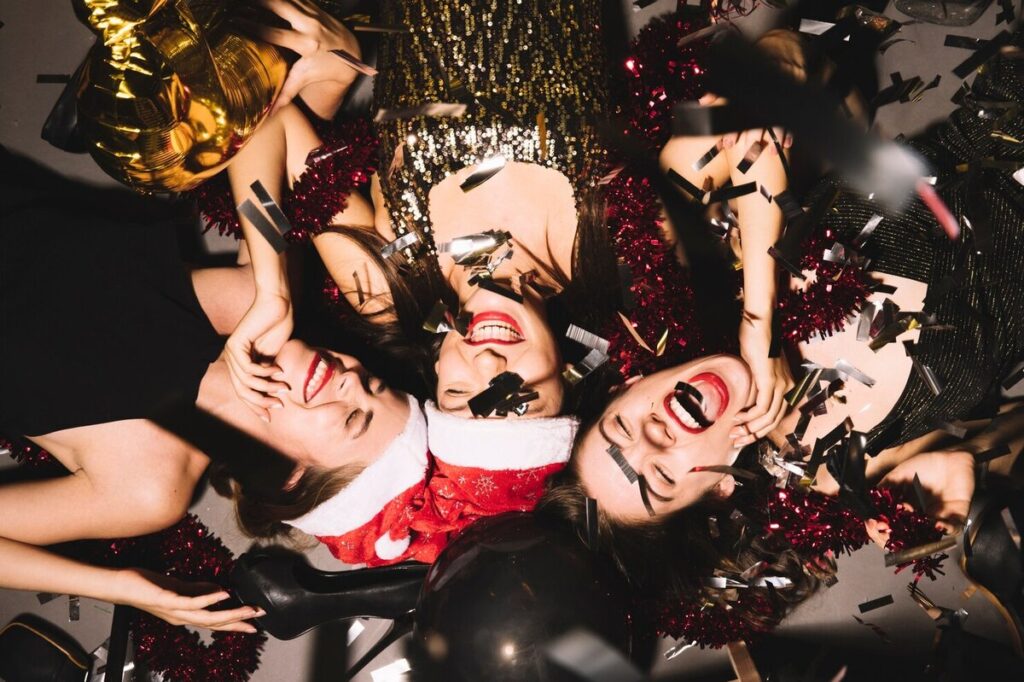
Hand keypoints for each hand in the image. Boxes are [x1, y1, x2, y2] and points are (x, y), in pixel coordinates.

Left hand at [115, 568, 263, 632]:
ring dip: (230, 613)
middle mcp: (180, 616)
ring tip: (248, 609)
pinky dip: (209, 598)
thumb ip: (197, 589)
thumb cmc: (145, 586)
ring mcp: (174, 610)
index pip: (213, 622)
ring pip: (207, 616)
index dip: (234, 624)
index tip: (253, 626)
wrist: (118, 586)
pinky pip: (191, 601)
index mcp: (184, 614)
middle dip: (238, 621)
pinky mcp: (166, 599)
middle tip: (259, 617)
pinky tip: (223, 593)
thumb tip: (220, 590)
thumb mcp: (176, 588)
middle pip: (214, 622)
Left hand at [224, 290, 292, 419]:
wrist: (277, 304)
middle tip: (279, 406)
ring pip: (247, 382)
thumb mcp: (275, 356)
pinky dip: (265, 373)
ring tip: (284, 388)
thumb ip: (270, 374)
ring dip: (268, 388)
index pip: (244, 391)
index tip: (271, 416)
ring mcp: (231, 352)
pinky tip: (278, 371)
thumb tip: (275, 396)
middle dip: (261, 402)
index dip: (256, 406)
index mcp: (239, 363)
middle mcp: (230, 359)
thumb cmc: (278, 326)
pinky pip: (250, 369)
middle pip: (242, 391)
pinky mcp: (235, 345)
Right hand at [243, 0, 371, 113]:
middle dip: (257, 3)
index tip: (234, 22)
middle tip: (238, 5)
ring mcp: (313, 12)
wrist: (354, 54)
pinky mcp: (315, 6)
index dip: (252, 26)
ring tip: (249, 2)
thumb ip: (287, 92)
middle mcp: (309, 25)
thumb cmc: (328, 67)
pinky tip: (267, 2)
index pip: (272, 32)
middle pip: (278, 5)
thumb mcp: (307, 78)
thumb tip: (270, 112)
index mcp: (306, 44)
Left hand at [696, 93, 791, 154]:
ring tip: (773, 152)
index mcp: (746, 103)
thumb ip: (716, 95)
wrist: (769, 72)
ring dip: (775, 140)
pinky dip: (789, 133)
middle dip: (753, 140)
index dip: (733, 133)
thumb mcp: (730, 89)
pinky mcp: (784, 110)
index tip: (727, 144)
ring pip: (776, 124)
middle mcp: (760, 107)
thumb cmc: (745, 85)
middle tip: (748, 155)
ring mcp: (773, 109)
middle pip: (757, 125)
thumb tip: (702, 102)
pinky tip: (787, 145)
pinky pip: (788, 122)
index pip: (738, 120)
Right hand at [732, 314, 793, 444]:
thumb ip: (755, 385)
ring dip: (750, 429)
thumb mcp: (756, 369)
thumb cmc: (755, 341)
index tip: (742, 435)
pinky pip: (761, 407)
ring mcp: (781, 385)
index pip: (775, 416)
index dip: (759, 430)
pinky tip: (737, 417)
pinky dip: (749, 416)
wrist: (759, 324)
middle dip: (753, 435)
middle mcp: (788, 388)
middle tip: (736, 440)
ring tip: (734, 433)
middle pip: (773, 422)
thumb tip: (745, 403)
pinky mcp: (770, 381)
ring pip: (768, 418)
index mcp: (786, 386)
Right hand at [865, 451, 975, 547]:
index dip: (882, 527)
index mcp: (907, 507)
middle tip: (889, 533)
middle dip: (896, 538)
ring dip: (920, 537)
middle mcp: (921, 516)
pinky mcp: (957, 515)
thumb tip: (871, 495)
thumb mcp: (901, 472)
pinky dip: (946, 529)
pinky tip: (937, 523)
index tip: (874, 525)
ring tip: (912, 530)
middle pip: (908, 536)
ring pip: (929, 536)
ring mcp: (938, 517)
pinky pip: (953, 528)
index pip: (892, 523)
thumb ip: (888, 483)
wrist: (952, 458)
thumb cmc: (928, 463)